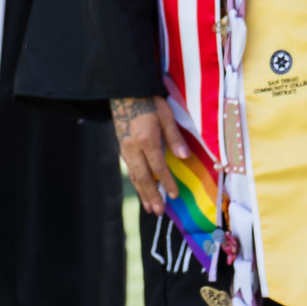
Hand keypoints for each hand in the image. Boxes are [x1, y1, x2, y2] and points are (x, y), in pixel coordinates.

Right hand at [111, 95, 183, 214]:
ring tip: (150, 208)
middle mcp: (133, 147)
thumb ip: (174, 137)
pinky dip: (137, 183)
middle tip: (159, 212)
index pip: (158, 167)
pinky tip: (142, 190)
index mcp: (146, 139)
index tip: (174, 195)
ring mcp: (125, 149)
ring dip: (143, 193)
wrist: (125, 93)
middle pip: (143, 177)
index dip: (167, 182)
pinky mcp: (122, 148)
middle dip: (152, 196)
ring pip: (134, 176)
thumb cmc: (150, 101)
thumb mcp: (166, 115)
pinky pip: (130, 170)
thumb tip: (184, 156)